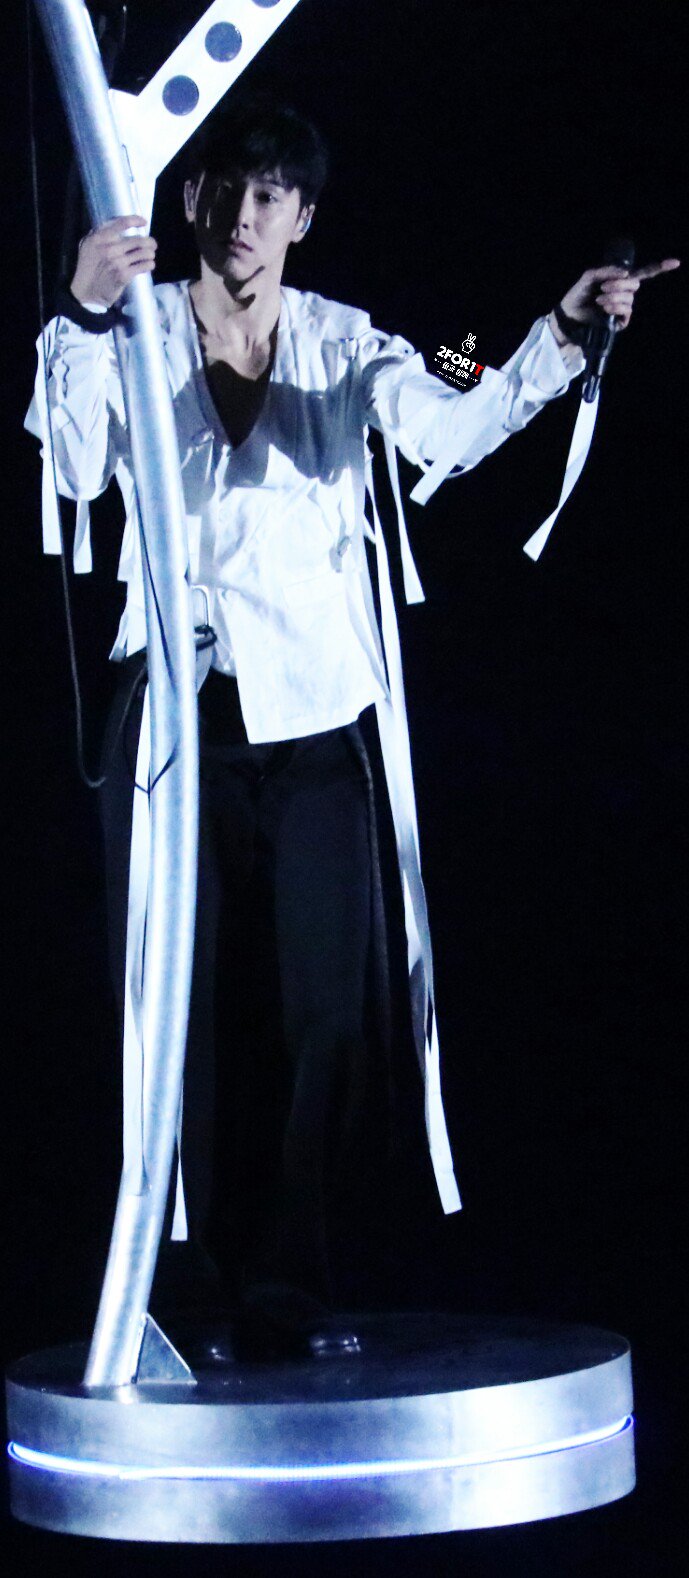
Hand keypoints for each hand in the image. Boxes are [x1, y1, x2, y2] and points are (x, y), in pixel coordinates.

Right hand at [70, 215, 157, 307]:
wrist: (86, 292)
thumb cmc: (87, 267)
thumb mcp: (88, 245)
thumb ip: (101, 234)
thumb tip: (120, 225)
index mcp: (99, 237)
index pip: (122, 223)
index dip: (136, 220)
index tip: (144, 222)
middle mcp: (109, 248)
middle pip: (138, 240)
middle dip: (149, 242)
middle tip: (152, 245)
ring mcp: (117, 262)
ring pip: (144, 252)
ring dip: (150, 254)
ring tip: (149, 256)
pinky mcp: (124, 275)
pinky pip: (144, 266)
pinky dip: (149, 264)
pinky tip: (148, 265)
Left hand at [559, 256, 679, 331]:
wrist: (569, 314)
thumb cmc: (579, 294)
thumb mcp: (590, 276)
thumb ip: (606, 270)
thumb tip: (626, 273)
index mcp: (621, 280)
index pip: (645, 273)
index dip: (660, 268)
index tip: (676, 263)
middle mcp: (625, 293)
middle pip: (635, 285)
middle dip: (619, 284)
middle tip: (603, 288)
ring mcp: (623, 308)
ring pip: (629, 299)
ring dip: (613, 297)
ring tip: (599, 300)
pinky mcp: (619, 321)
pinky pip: (626, 311)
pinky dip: (615, 307)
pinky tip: (604, 309)